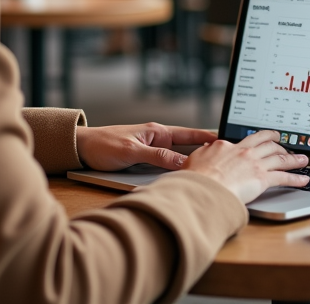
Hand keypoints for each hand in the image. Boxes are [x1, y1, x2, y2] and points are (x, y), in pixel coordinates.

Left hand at [76, 123, 216, 170]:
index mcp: (156, 132)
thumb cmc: (103, 146)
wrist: (81, 148)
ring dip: (194, 163)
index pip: (189, 135)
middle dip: (207, 152)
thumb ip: (157, 157)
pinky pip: (168, 164)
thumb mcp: (131, 152)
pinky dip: (179, 169)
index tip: (228, 141)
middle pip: (189, 147)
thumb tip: (182, 163)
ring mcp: (152, 149)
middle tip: (229, 158)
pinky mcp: (146, 159)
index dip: (209, 138)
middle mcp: (157, 139)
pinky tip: (187, 177)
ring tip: (214, 170)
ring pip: (179, 157)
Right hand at [182, 130, 308, 204]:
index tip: (256, 144)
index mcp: (227, 146)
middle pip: (266, 143)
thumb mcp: (196, 159)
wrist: (204, 188)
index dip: (253, 142)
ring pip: (279, 157)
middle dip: (277, 142)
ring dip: (293, 158)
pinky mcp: (262, 179)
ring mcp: (254, 164)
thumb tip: (206, 148)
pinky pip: (283, 177)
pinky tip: (303, 179)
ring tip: (302, 158)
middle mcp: (243, 152)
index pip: (244, 141)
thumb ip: (204, 153)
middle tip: (283, 143)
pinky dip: (296, 178)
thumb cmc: (197, 178)